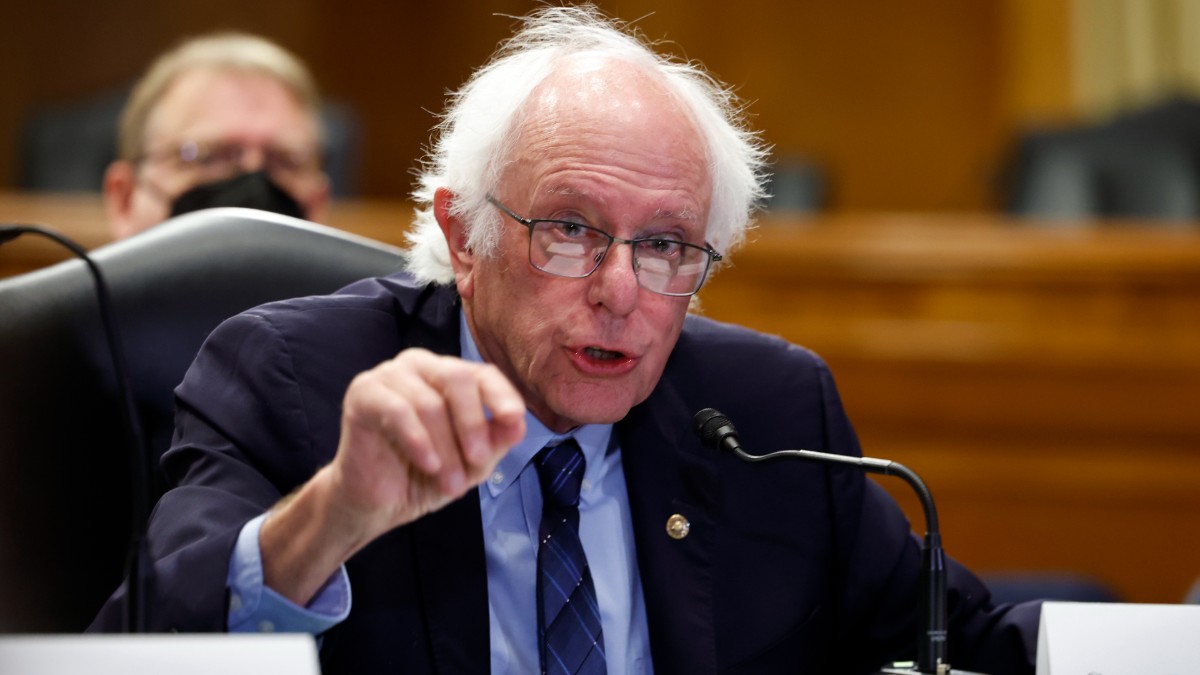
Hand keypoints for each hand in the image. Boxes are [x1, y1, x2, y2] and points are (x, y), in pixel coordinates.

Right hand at [259, 348, 524, 603]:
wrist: (377, 503)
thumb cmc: (426, 474)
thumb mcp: (471, 463)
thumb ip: (495, 441)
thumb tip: (518, 424)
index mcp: (449, 376)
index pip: (484, 374)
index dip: (502, 396)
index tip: (514, 421)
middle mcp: (421, 366)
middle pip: (457, 378)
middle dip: (472, 424)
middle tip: (478, 462)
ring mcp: (389, 376)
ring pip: (428, 402)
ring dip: (445, 448)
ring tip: (452, 484)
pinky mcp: (363, 394)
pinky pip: (397, 410)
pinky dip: (418, 440)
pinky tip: (428, 465)